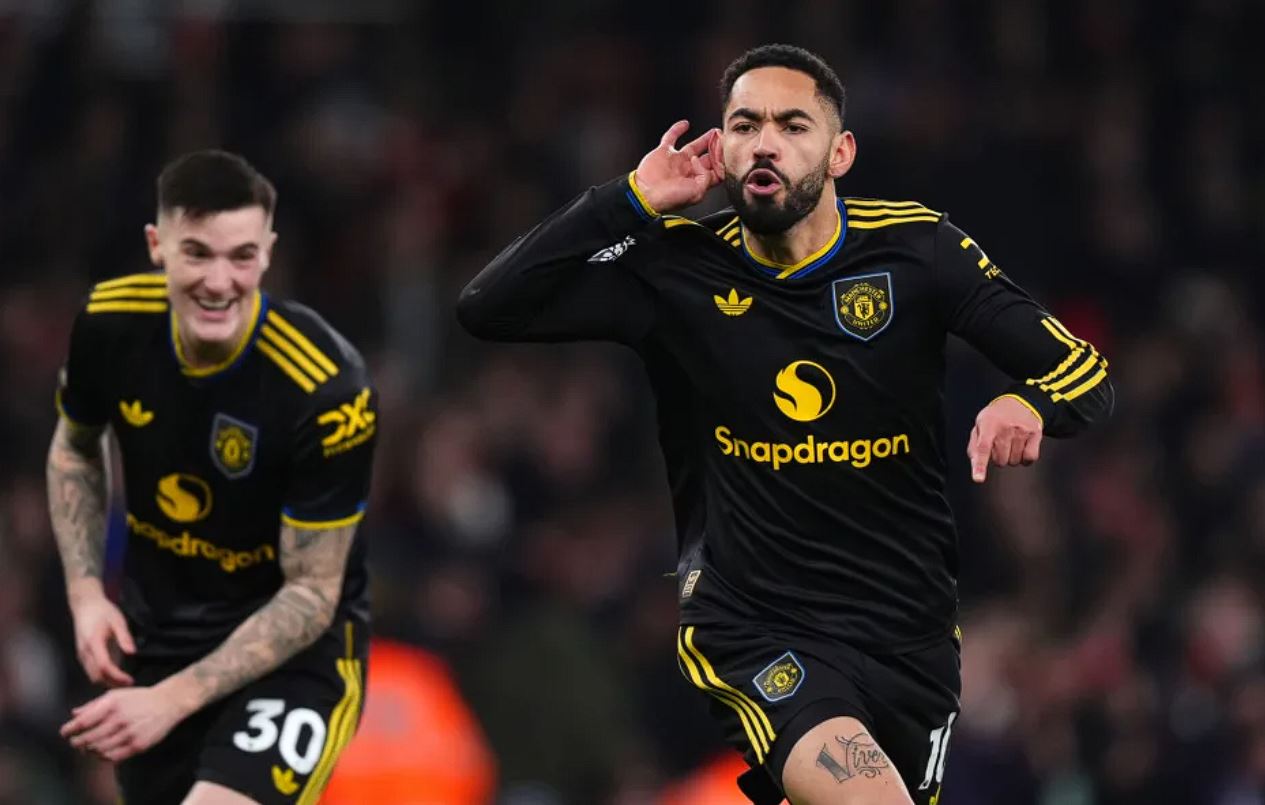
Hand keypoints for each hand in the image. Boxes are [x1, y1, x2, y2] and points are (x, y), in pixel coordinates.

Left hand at [61, 685, 184, 761]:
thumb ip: (94, 705)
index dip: (69, 730)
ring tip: (88, 747)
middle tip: (75, 742)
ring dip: (89, 750)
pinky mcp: (138, 745)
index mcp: (111, 704)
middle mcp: (119, 719)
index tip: (65, 732)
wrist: (168, 702)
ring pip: (98, 750)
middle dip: (77, 742)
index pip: (83, 722)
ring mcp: (129, 733)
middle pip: (87, 739)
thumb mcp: (116, 695)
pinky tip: (102, 751)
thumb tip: (74, 714)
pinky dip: (103, 756)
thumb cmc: (139, 698)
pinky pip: (113, 757)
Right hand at [70, 591, 135, 686]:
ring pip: (92, 676)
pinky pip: (91, 671)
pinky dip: (102, 676)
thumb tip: (132, 653)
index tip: (130, 680)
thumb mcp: (118, 620)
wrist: (85, 606)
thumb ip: (124, 637)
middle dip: (113, 683)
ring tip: (124, 681)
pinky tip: (115, 674)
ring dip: (107, 681)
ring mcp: (81, 655)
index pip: (104, 666)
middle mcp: (85, 652)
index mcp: (94, 643)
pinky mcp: (82, 655)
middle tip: (129, 683)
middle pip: (96, 676)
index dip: (117, 676)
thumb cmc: (103, 612)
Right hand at [633, 120, 724, 213]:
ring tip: (715, 132)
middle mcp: (688, 171)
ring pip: (695, 146)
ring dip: (705, 139)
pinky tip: (685, 124)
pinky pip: (672, 137)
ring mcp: (676, 161)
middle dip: (718, 149)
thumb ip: (705, 175)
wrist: (646, 195)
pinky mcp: (664, 152)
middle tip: (725, 139)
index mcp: (697, 182)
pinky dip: (678, 129)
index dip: (722, 161)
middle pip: (708, 157)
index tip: (728, 153)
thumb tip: (700, 160)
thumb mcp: (696, 192)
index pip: (716, 170)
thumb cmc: (669, 198)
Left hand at [967, 396, 1042, 482]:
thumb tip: (975, 464)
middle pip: (1000, 460)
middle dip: (998, 456)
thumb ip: (974, 445)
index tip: (978, 478)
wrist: (1020, 402)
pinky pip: (1030, 458)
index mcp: (989, 424)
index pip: (983, 448)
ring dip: (1011, 457)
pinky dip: (1025, 458)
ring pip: (1014, 461)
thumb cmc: (996, 416)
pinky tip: (1022, 448)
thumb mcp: (980, 425)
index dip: (980, 465)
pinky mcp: (1035, 434)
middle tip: (999, 443)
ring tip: (1011, 442)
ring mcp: (1022, 431)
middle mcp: (1006, 428)